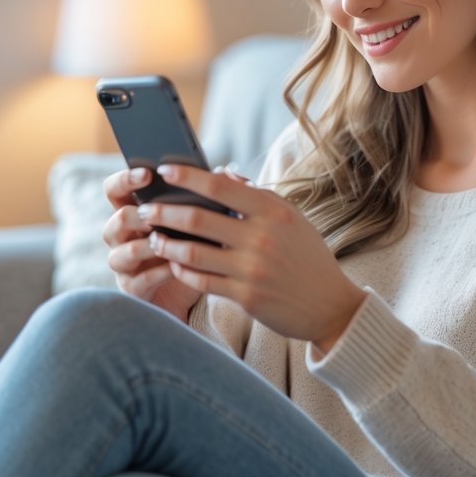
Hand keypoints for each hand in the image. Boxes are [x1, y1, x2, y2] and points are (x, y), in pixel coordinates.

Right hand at [102, 167, 201, 320]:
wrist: (196, 286)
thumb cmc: (194, 244)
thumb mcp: (198, 219)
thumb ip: (205, 195)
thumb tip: (223, 172)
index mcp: (133, 210)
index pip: (114, 189)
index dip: (125, 179)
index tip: (147, 173)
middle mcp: (122, 236)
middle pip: (117, 219)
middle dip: (137, 216)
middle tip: (156, 216)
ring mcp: (125, 263)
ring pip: (125, 251)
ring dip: (147, 246)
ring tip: (166, 242)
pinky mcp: (133, 288)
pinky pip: (140, 279)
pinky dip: (159, 272)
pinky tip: (177, 267)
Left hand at [140, 165, 366, 351]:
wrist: (330, 305)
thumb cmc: (308, 257)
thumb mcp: (291, 219)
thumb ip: (257, 196)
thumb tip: (222, 174)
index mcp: (273, 212)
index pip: (219, 187)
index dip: (187, 176)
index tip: (163, 170)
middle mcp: (261, 238)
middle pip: (197, 219)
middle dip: (164, 212)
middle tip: (144, 209)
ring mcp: (252, 269)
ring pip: (192, 252)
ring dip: (166, 243)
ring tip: (154, 238)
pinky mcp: (245, 297)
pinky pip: (201, 280)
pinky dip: (182, 270)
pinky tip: (174, 262)